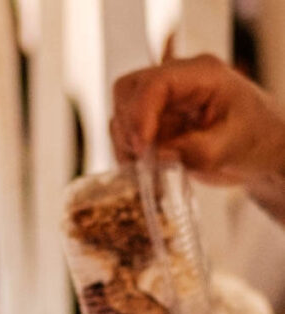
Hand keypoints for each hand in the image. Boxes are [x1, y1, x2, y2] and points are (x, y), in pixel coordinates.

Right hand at [111, 54, 284, 186]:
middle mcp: (178, 81)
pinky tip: (147, 169)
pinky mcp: (158, 121)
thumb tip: (158, 155)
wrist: (261, 148)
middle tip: (141, 159)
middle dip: (127, 127)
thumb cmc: (256, 140)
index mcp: (201, 74)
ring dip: (126, 143)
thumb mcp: (231, 147)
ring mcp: (165, 101)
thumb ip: (195, 151)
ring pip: (122, 112)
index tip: (141, 148)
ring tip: (146, 168)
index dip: (139, 115)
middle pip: (128, 90)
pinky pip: (129, 132)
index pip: (154, 83)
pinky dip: (130, 153)